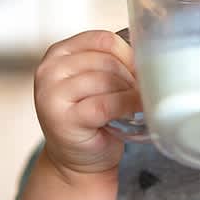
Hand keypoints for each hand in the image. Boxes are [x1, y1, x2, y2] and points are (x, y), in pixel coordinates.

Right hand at [33, 30, 139, 180]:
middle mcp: (49, 70)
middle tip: (140, 92)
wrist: (76, 159)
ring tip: (131, 106)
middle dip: (131, 76)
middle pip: (107, 60)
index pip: (102, 39)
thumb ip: (110, 62)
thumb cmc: (91, 116)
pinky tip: (136, 112)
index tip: (142, 69)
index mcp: (58, 53)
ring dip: (128, 93)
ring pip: (107, 80)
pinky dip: (127, 106)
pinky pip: (106, 104)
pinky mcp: (63, 119)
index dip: (129, 53)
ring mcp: (52, 94)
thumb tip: (150, 54)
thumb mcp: (95, 79)